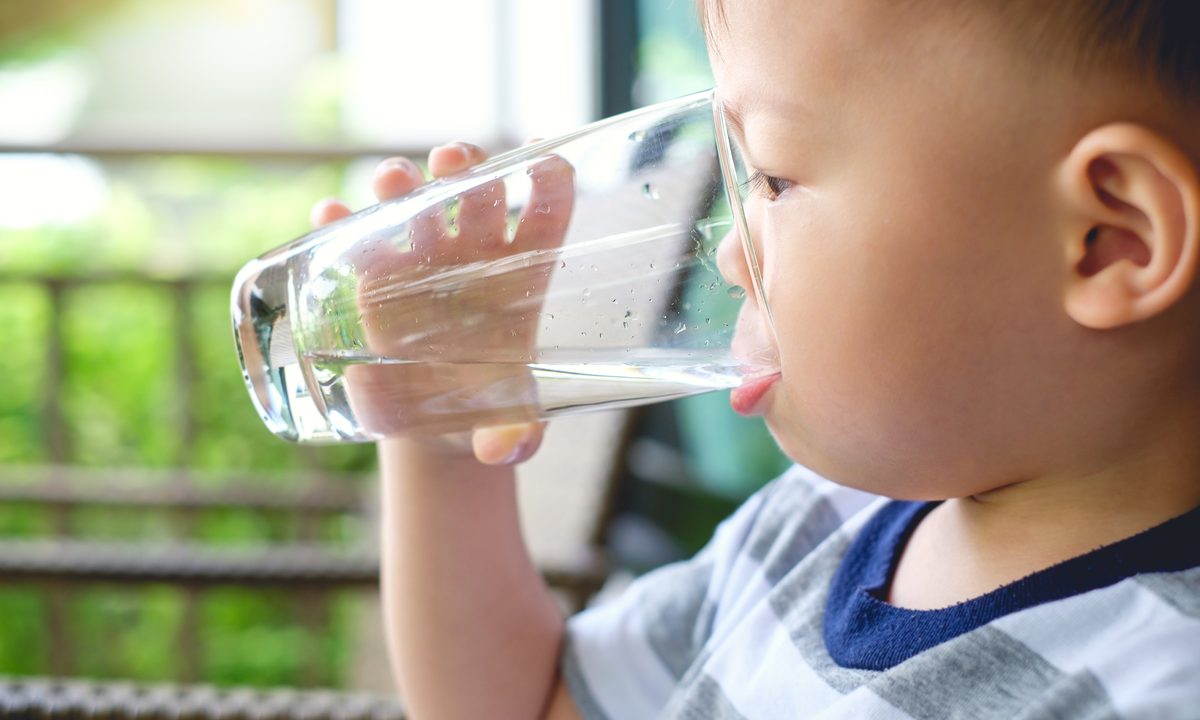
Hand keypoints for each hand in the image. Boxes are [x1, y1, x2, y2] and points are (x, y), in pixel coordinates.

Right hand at [310, 142, 572, 463]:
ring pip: (418, 205)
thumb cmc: (489, 413)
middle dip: (466, 166)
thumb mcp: (509, 429)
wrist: (440, 424)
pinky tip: (330, 213)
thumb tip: (505, 447)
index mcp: (526, 278)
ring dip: (404, 182)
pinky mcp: (378, 282)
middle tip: (452, 159)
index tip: (545, 159)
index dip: (550, 181)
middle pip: (478, 193)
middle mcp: (477, 259)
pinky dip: (342, 222)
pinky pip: (359, 241)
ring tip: (392, 179)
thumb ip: (515, 436)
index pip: (548, 214)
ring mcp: (425, 265)